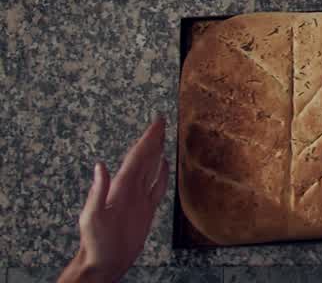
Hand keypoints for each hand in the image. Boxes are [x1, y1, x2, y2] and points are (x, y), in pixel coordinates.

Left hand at [59, 116, 169, 282]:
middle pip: (144, 158)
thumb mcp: (93, 217)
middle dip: (153, 140)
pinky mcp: (145, 209)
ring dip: (157, 152)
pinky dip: (162, 174)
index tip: (157, 123)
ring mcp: (138, 198)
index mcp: (120, 187)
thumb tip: (100, 166)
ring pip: (151, 169)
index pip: (137, 157)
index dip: (147, 139)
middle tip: (161, 122)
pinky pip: (156, 187)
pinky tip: (165, 166)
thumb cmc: (96, 243)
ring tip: (163, 138)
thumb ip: (98, 192)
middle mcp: (129, 189)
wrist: (103, 262)